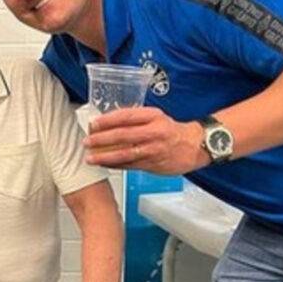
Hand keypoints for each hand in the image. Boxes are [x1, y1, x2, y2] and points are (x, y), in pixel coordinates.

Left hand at [85, 107, 207, 174]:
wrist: (195, 145)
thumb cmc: (171, 130)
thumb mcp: (155, 117)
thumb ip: (135, 120)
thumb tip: (108, 123)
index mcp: (153, 116)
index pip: (126, 116)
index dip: (107, 121)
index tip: (93, 124)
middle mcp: (154, 132)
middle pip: (123, 135)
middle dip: (101, 139)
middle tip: (87, 141)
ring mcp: (154, 149)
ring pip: (125, 153)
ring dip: (105, 156)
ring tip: (90, 158)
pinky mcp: (153, 164)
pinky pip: (130, 165)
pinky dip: (115, 165)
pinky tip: (104, 164)